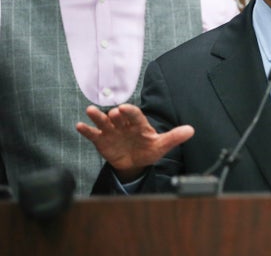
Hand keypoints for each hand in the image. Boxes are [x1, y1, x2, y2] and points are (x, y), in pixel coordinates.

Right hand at [76, 104, 194, 181]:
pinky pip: (93, 134)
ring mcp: (112, 132)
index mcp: (139, 124)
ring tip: (90, 111)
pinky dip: (87, 130)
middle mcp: (124, 125)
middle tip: (112, 114)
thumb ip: (174, 137)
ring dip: (97, 117)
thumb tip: (191, 130)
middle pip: (118, 117)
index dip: (130, 111)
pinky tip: (80, 126)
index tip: (124, 108)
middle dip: (114, 115)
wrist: (135, 163)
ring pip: (103, 122)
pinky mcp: (102, 140)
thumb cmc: (148, 149)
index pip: (135, 115)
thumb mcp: (161, 145)